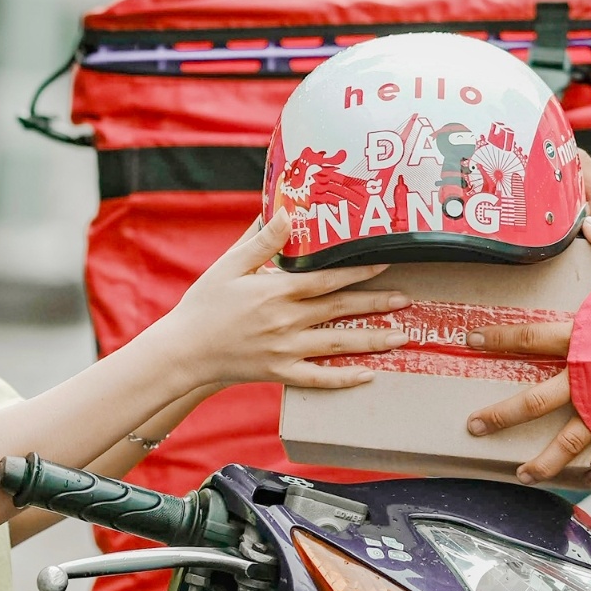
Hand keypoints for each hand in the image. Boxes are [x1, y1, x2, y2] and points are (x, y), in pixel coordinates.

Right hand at [142, 211, 409, 391]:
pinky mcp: (280, 373)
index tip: (385, 260)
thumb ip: (262, 240)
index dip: (358, 269)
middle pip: (339, 310)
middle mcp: (285, 321)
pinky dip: (343, 378)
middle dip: (376, 303)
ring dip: (371, 340)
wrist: (183, 350)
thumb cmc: (205, 304)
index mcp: (275, 292)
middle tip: (407, 298)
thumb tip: (287, 212)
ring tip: (401, 336)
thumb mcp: (230, 265)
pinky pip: (318, 378)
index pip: (326, 279)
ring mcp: (284, 350)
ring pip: (337, 345)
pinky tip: (368, 375)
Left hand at [461, 217, 590, 482]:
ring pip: (566, 442)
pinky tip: (584, 482)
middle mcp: (585, 377)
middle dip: (500, 415)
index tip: (469, 340)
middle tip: (473, 426)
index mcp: (580, 338)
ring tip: (520, 474)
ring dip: (541, 462)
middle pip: (533, 402)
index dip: (496, 338)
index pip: (526, 337)